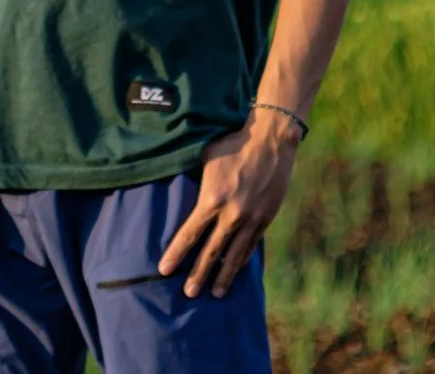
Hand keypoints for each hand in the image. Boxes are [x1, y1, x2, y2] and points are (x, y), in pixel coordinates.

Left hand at [157, 107, 303, 298]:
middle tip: (188, 294)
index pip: (189, 234)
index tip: (164, 270)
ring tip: (215, 294)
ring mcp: (251, 219)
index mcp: (212, 199)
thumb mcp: (206, 158)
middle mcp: (231, 214)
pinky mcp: (265, 218)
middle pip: (211, 252)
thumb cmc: (233, 144)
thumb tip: (179, 187)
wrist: (271, 140)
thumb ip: (194, 179)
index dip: (176, 254)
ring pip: (234, 255)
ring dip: (223, 276)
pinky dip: (241, 259)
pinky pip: (251, 245)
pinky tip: (235, 270)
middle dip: (198, 275)